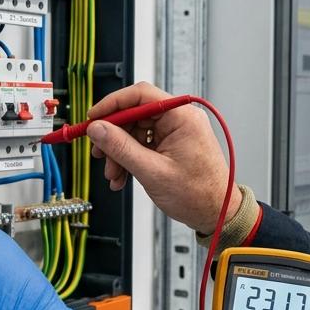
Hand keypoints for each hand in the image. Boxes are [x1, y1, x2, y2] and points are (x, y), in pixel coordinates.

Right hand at [87, 82, 239, 233]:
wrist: (215, 214)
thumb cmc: (198, 195)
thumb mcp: (151, 171)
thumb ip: (121, 147)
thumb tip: (98, 129)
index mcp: (182, 117)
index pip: (141, 95)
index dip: (112, 104)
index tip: (94, 118)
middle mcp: (180, 119)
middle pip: (134, 115)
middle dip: (114, 137)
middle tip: (99, 152)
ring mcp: (176, 132)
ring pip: (135, 132)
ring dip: (120, 153)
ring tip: (113, 173)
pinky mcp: (172, 144)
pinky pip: (143, 144)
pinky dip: (130, 159)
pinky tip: (123, 175)